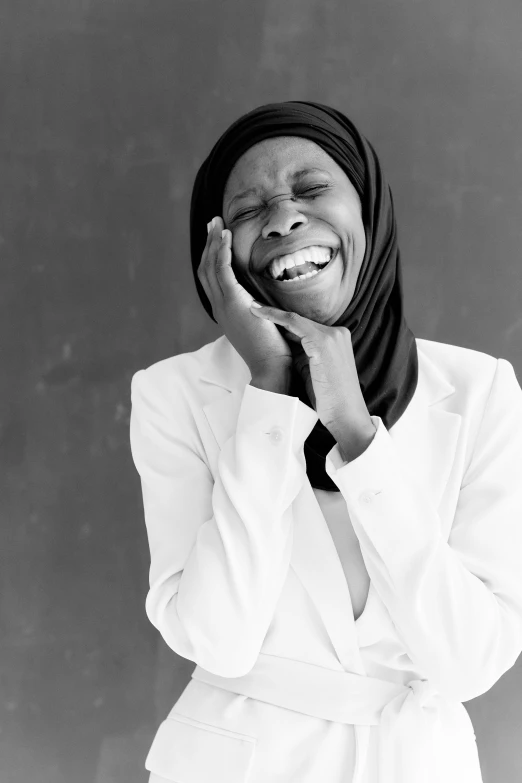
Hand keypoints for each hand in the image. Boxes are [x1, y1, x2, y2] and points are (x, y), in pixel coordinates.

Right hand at [197, 217, 292, 381]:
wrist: (271, 367)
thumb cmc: (273, 350)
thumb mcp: (261, 324)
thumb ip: (258, 309)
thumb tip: (264, 299)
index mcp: (224, 312)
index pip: (211, 279)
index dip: (212, 257)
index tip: (216, 238)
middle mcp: (219, 307)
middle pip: (206, 269)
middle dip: (208, 244)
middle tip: (212, 223)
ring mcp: (223, 305)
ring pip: (210, 266)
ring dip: (213, 242)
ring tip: (217, 223)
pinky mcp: (233, 303)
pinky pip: (222, 271)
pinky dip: (221, 251)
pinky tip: (225, 237)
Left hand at [250, 302, 375, 458]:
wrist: (346, 415)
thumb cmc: (329, 398)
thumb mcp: (313, 370)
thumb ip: (302, 354)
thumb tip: (283, 343)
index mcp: (337, 339)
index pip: (306, 325)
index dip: (283, 320)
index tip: (264, 313)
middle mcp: (337, 332)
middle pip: (300, 321)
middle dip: (275, 316)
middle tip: (253, 307)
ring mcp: (332, 336)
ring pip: (295, 319)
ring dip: (271, 313)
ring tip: (252, 308)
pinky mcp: (323, 342)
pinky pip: (293, 323)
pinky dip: (275, 316)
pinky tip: (259, 312)